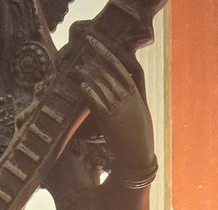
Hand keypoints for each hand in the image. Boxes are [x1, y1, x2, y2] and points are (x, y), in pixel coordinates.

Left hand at [74, 36, 155, 175]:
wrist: (138, 157)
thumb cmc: (139, 136)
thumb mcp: (139, 112)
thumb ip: (129, 97)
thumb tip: (117, 86)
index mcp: (136, 93)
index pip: (120, 66)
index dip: (106, 53)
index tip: (96, 44)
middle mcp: (128, 98)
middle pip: (109, 71)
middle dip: (95, 59)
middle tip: (83, 49)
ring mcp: (119, 108)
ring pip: (102, 84)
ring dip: (89, 74)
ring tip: (78, 68)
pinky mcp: (110, 120)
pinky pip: (98, 102)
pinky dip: (90, 92)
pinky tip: (82, 85)